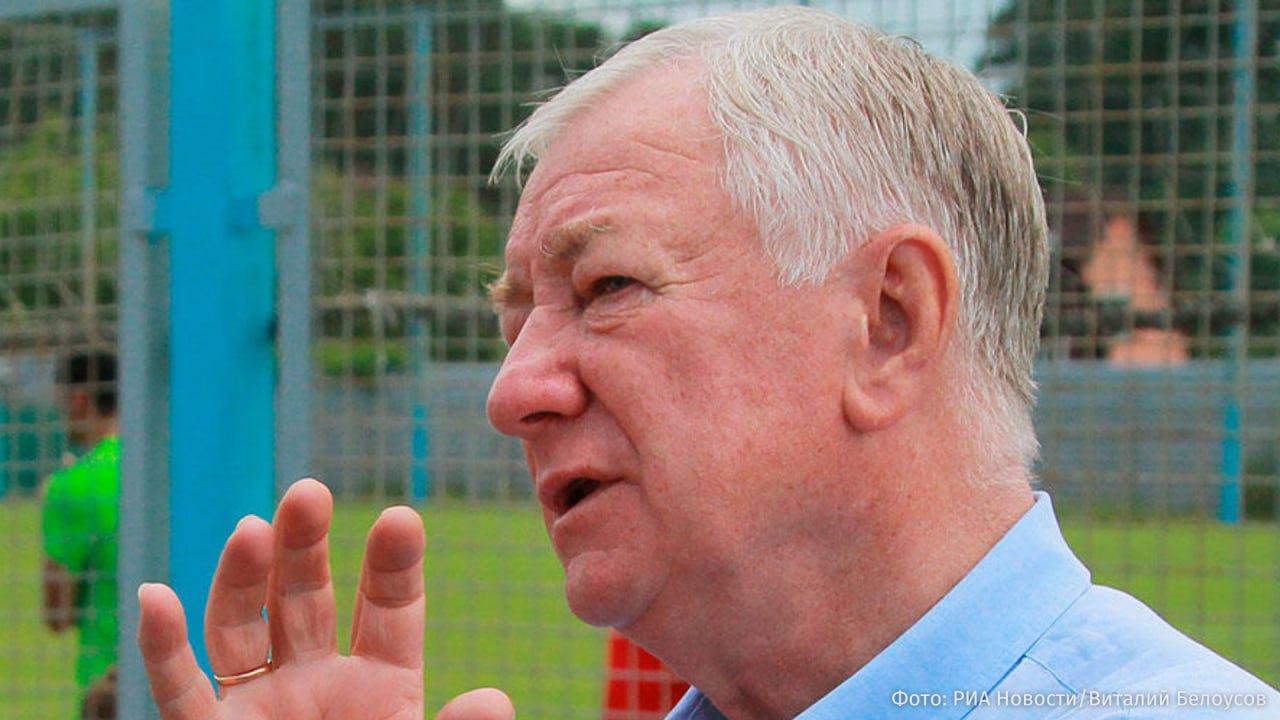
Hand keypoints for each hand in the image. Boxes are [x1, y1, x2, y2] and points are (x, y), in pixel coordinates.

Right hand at [137, 478, 514, 719]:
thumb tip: (493, 702)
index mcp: (382, 685)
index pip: (389, 610)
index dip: (394, 565)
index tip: (402, 519)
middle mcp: (315, 682)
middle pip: (308, 599)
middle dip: (308, 546)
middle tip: (310, 491)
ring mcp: (259, 706)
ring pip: (243, 627)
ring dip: (240, 577)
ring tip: (250, 527)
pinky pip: (179, 691)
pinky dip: (161, 646)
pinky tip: (153, 596)